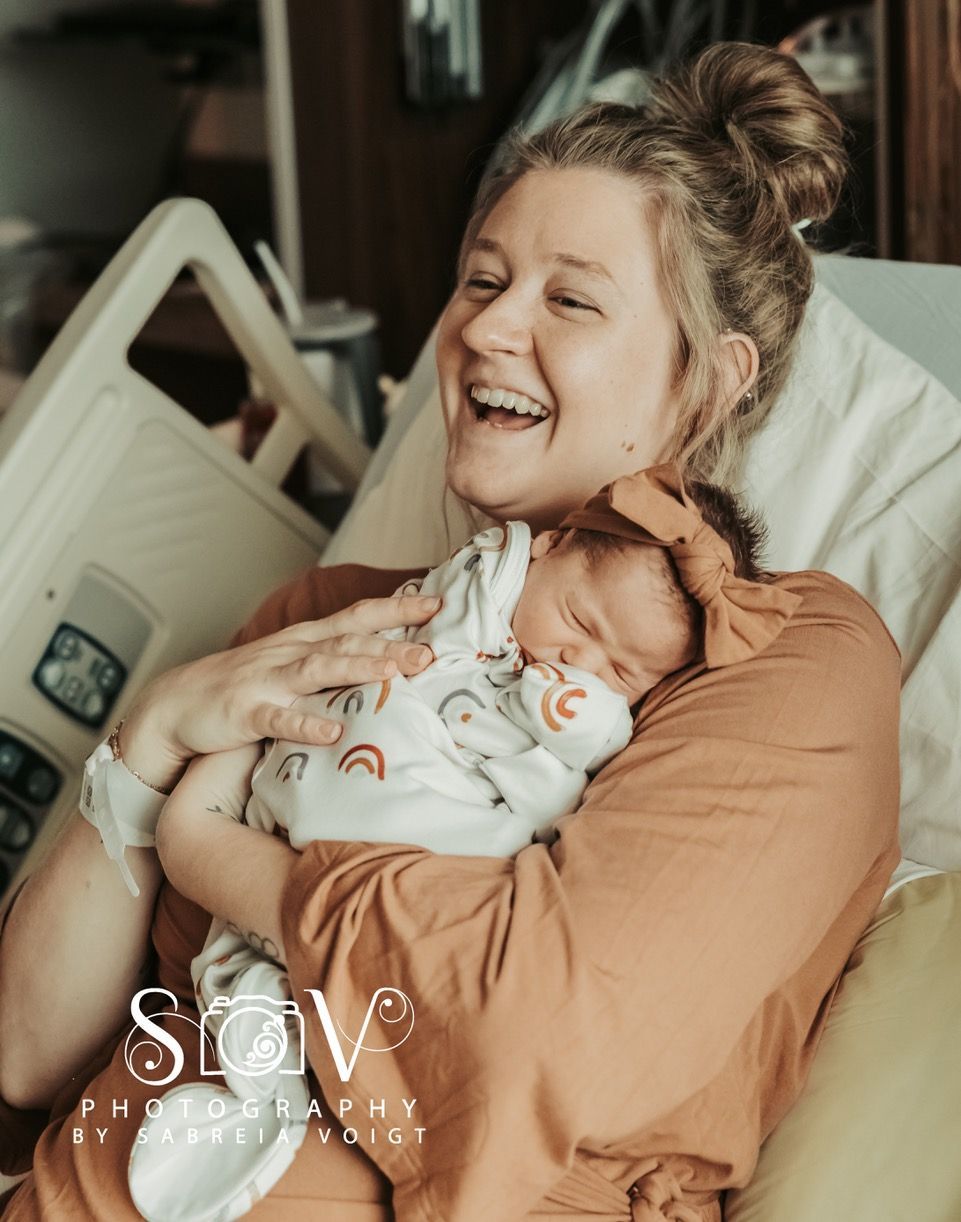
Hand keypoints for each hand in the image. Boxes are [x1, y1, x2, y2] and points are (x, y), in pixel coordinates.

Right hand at [119, 593, 440, 791]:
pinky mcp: (244, 713)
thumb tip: (389, 662)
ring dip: (359, 669)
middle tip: (433, 650)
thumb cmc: (240, 688)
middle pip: (347, 642)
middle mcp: (290, 653)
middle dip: (391, 643)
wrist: (173, 706)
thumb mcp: (290, 667)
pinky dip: (305, 724)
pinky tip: (333, 732)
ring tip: (396, 674)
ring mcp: (267, 681)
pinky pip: (278, 719)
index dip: (397, 608)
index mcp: (304, 641)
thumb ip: (333, 663)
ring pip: (319, 670)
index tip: (439, 603)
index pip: (358, 617)